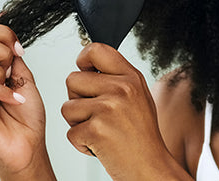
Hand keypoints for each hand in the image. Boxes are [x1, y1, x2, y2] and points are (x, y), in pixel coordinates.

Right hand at [0, 24, 54, 179]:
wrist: (29, 146)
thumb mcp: (24, 77)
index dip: (5, 36)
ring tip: (8, 90)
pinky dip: (1, 92)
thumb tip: (3, 36)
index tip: (20, 51)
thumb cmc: (26, 117)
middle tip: (12, 76)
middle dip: (3, 55)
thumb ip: (11, 56)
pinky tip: (12, 101)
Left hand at [62, 43, 188, 179]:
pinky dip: (81, 143)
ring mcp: (108, 108)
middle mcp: (121, 88)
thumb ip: (116, 78)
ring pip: (67, 107)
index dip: (83, 61)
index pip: (96, 49)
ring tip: (101, 131)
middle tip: (97, 115)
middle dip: (77, 99)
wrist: (150, 167)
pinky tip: (100, 145)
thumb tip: (87, 65)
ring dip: (78, 123)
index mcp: (131, 77)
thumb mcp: (138, 97)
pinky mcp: (96, 130)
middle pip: (72, 80)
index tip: (85, 73)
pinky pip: (70, 132)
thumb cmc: (142, 136)